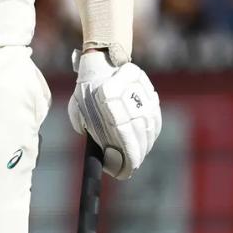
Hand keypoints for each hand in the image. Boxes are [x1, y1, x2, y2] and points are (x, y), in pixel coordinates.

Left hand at [68, 51, 161, 179]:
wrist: (102, 61)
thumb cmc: (85, 91)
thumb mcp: (78, 111)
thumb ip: (90, 131)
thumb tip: (105, 154)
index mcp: (107, 97)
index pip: (123, 134)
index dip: (126, 157)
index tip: (122, 171)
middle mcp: (127, 94)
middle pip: (138, 133)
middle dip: (135, 155)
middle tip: (129, 167)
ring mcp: (142, 92)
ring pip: (149, 127)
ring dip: (144, 146)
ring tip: (137, 157)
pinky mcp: (150, 92)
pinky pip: (155, 119)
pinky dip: (151, 133)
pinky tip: (145, 143)